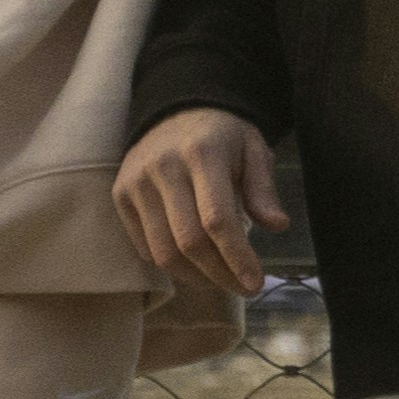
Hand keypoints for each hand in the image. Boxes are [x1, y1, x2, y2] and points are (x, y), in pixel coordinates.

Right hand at [116, 108, 287, 316]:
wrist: (174, 111)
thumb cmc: (222, 136)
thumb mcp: (254, 149)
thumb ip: (263, 187)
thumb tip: (278, 226)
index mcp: (202, 154)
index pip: (218, 219)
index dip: (237, 257)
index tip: (255, 283)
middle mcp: (163, 168)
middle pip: (188, 241)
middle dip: (219, 274)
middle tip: (244, 288)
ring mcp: (136, 183)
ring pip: (162, 251)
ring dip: (195, 277)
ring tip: (220, 280)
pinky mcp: (120, 195)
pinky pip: (143, 245)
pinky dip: (170, 263)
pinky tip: (194, 264)